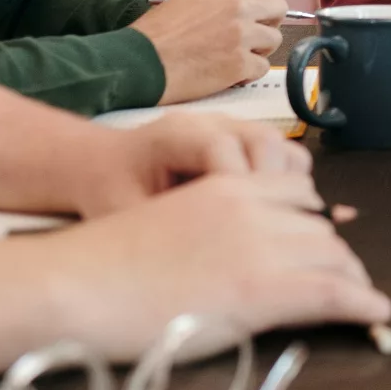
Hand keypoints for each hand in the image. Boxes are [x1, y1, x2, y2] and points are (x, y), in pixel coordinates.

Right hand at [50, 172, 390, 356]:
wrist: (70, 285)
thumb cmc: (99, 268)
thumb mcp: (163, 227)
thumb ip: (204, 231)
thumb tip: (221, 261)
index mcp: (223, 186)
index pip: (295, 194)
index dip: (316, 222)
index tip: (326, 243)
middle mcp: (249, 207)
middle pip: (318, 227)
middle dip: (337, 255)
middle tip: (347, 280)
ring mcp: (257, 246)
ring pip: (331, 256)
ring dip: (353, 279)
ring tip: (363, 299)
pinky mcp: (261, 290)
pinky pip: (332, 292)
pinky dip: (363, 303)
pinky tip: (378, 313)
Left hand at [69, 113, 314, 217]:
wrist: (104, 164)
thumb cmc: (110, 190)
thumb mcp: (122, 213)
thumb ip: (160, 229)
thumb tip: (200, 267)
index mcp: (176, 135)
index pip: (224, 150)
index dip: (236, 189)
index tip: (237, 230)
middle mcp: (211, 122)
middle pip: (265, 142)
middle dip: (269, 189)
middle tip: (260, 232)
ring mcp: (232, 128)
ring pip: (283, 148)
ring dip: (285, 188)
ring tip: (269, 228)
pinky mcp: (245, 140)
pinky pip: (283, 156)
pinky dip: (286, 185)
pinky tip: (268, 216)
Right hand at [134, 0, 287, 101]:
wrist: (140, 62)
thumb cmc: (156, 32)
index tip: (253, 2)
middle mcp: (237, 7)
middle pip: (279, 6)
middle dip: (267, 20)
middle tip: (249, 32)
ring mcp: (241, 36)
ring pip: (274, 38)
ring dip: (259, 48)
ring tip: (236, 53)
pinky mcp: (240, 64)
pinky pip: (263, 67)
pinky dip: (249, 73)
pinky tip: (230, 73)